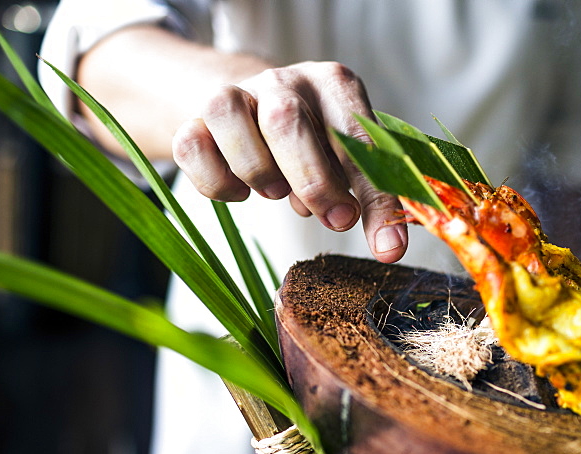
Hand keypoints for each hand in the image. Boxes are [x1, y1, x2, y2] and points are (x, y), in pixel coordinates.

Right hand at [171, 61, 407, 262]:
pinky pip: (191, 144)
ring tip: (277, 192)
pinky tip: (240, 191)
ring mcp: (236, 94)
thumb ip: (370, 195)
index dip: (374, 195)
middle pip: (286, 119)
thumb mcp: (351, 161)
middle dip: (313, 182)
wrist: (258, 112)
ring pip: (227, 115)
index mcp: (334, 85)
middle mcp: (283, 81)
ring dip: (256, 170)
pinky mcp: (196, 118)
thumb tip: (389, 245)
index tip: (386, 244)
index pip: (358, 137)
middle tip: (336, 220)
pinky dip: (216, 180)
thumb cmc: (316, 142)